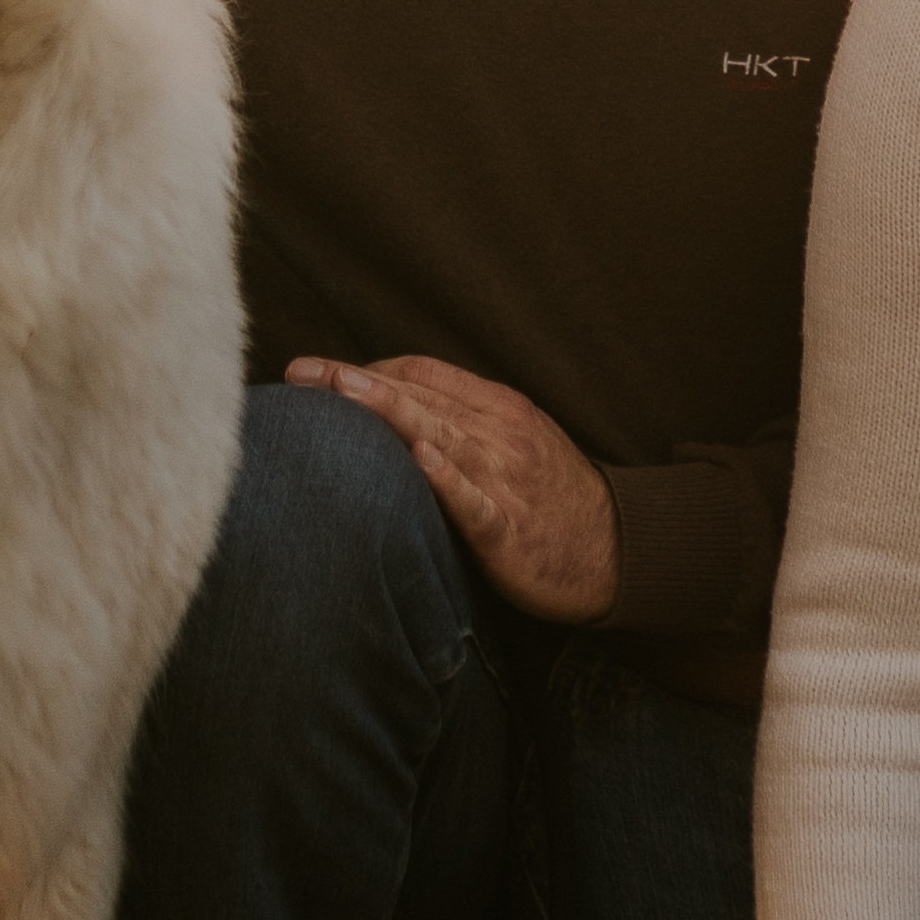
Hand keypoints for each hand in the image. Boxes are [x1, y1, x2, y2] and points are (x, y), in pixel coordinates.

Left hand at [288, 355, 621, 619]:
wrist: (618, 551)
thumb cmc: (552, 498)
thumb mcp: (513, 441)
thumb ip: (460, 419)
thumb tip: (391, 405)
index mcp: (498, 408)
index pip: (421, 372)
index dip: (365, 368)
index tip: (315, 372)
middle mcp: (500, 434)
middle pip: (419, 395)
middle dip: (355, 383)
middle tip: (301, 373)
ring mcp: (507, 478)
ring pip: (440, 434)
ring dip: (387, 411)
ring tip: (340, 393)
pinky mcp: (510, 529)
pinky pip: (475, 500)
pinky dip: (448, 478)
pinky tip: (420, 458)